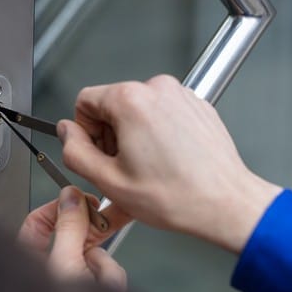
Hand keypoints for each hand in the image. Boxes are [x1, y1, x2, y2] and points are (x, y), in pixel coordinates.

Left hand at [18, 186, 126, 291]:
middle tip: (106, 215)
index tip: (77, 198)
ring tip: (98, 279)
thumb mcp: (64, 263)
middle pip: (75, 235)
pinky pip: (110, 270)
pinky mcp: (96, 285)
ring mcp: (77, 276)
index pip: (38, 221)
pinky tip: (104, 286)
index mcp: (32, 260)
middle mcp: (54, 267)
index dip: (57, 206)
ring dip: (103, 265)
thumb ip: (68, 227)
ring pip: (97, 253)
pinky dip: (111, 277)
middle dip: (92, 234)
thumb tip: (71, 196)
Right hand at [57, 75, 281, 252]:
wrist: (225, 203)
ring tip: (148, 164)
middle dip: (110, 133)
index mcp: (131, 100)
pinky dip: (156, 131)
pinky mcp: (195, 104)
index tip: (99, 152)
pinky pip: (161, 111)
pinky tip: (166, 158)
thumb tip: (66, 131)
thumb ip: (75, 151)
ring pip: (136, 108)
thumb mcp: (108, 180)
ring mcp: (180, 94)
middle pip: (111, 103)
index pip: (85, 100)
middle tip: (124, 165)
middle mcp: (157, 88)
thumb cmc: (176, 195)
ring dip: (133, 133)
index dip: (85, 130)